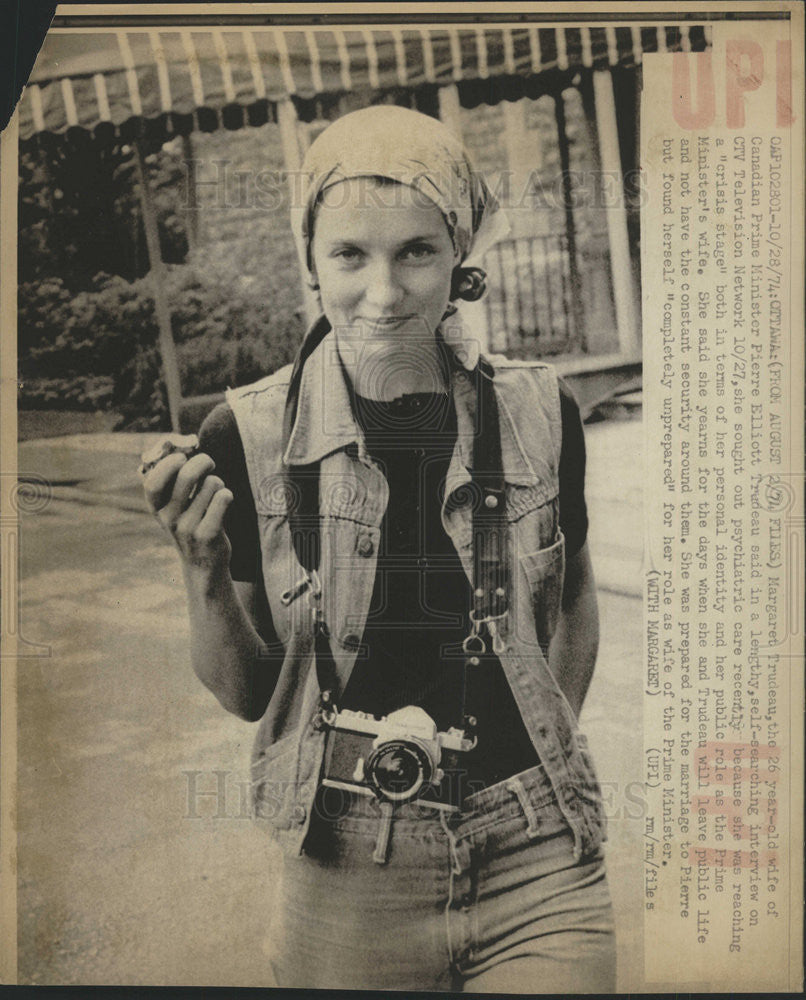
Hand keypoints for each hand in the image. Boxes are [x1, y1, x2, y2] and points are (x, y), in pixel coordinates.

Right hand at [142, 451, 233, 574]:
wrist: (203, 565)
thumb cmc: (191, 523)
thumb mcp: (175, 506)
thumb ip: (174, 481)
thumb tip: (183, 447)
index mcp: (157, 509)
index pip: (153, 482)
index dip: (168, 465)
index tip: (181, 458)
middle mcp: (169, 519)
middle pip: (186, 476)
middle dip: (202, 462)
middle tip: (209, 463)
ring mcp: (188, 529)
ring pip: (211, 484)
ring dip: (218, 483)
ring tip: (215, 496)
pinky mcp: (208, 535)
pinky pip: (223, 498)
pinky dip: (227, 495)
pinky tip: (224, 502)